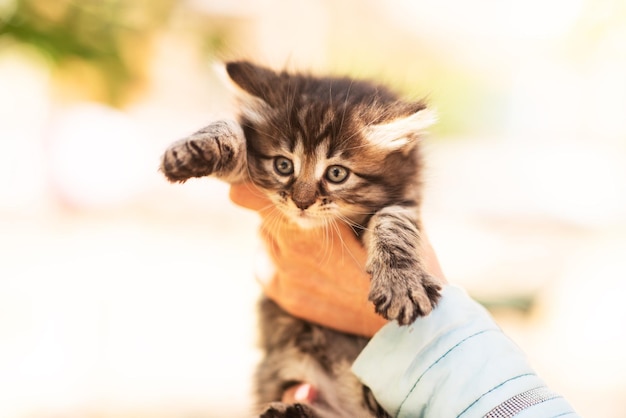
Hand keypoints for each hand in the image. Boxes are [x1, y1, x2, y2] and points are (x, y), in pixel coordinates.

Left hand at [229, 183, 445, 336]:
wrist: (396, 313)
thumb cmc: (394, 256)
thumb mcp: (378, 214)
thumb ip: (339, 194)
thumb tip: (304, 177)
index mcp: (307, 229)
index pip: (250, 196)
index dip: (252, 182)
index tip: (260, 176)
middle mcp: (288, 254)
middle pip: (262, 214)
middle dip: (281, 204)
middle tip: (311, 207)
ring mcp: (283, 278)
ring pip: (265, 236)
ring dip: (281, 229)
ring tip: (315, 237)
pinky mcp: (283, 295)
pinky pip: (265, 263)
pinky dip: (278, 254)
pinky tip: (304, 258)